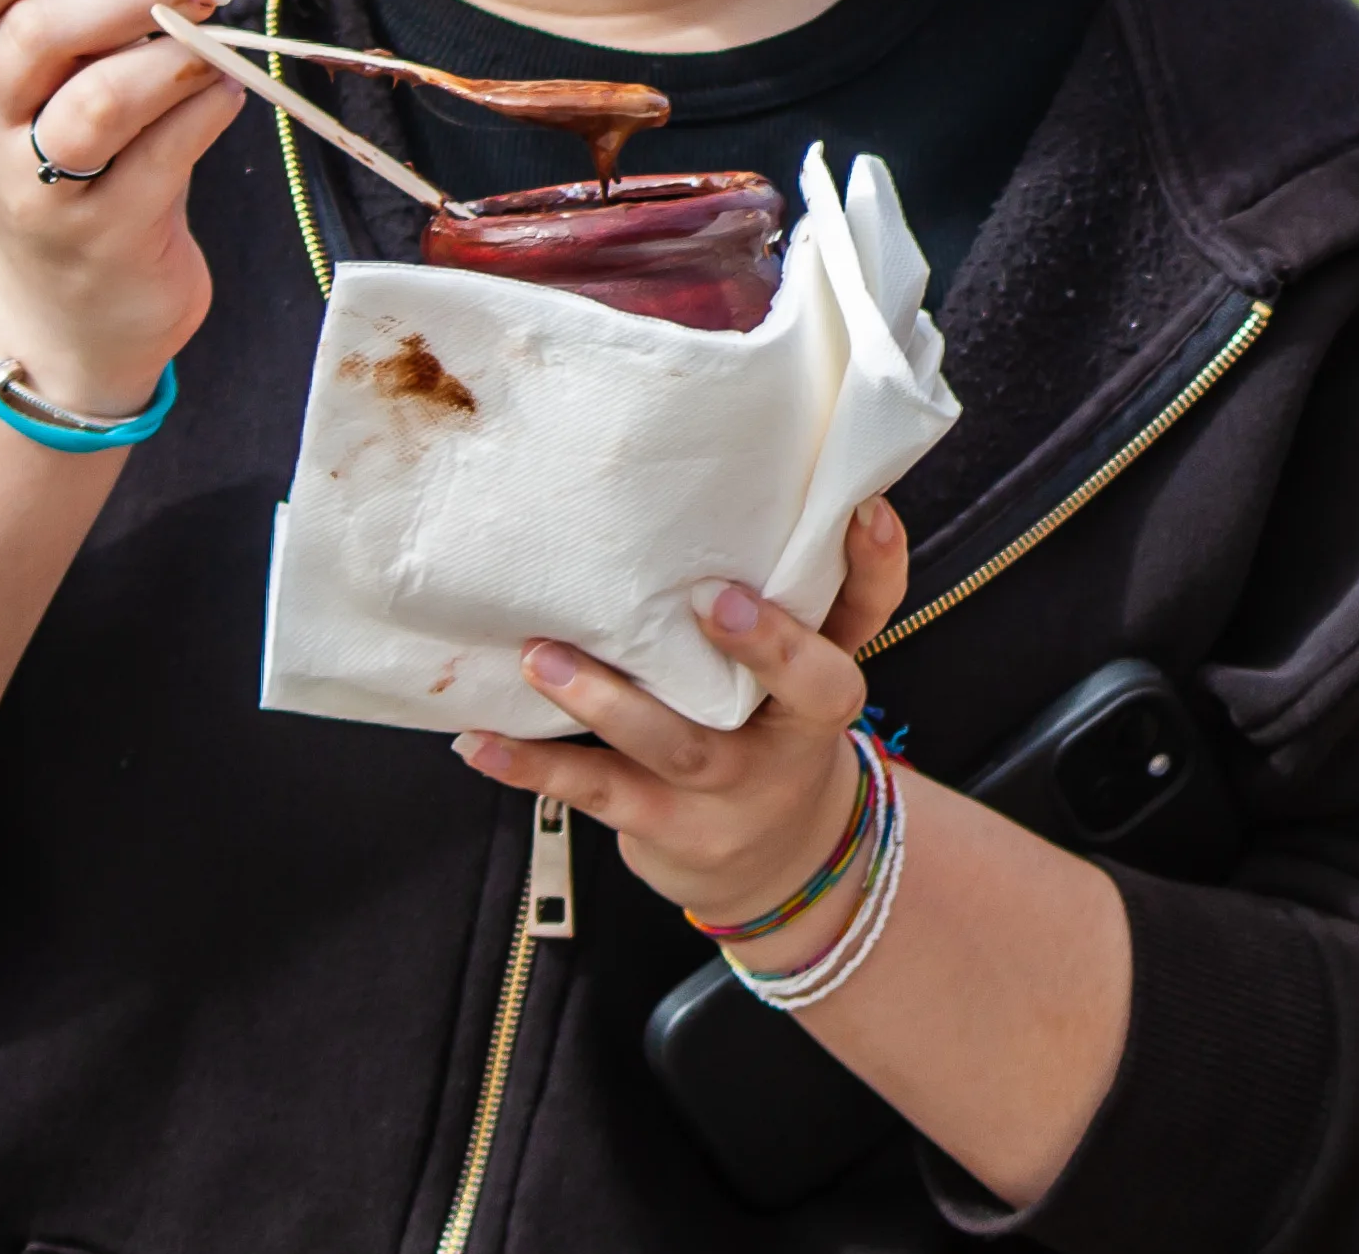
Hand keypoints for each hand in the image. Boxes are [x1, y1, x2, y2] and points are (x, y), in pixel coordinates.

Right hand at [0, 0, 240, 418]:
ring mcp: (41, 190)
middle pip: (37, 34)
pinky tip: (227, 96)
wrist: (78, 309)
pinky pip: (169, 151)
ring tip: (215, 52)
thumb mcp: (56, 91)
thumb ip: (78, 22)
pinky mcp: (108, 234)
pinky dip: (213, 108)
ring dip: (177, 58)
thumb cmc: (81, 169)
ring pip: (104, 98)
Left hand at [457, 497, 912, 950]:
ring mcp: (737, 787)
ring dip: (608, 700)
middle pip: (806, 690)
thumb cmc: (769, 732)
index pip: (870, 614)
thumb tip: (691, 494)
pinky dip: (536, 768)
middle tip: (712, 597)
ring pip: (683, 744)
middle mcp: (796, 732)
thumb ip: (768, 607)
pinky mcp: (671, 826)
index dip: (877, 564)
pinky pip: (601, 794)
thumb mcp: (791, 677)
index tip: (862, 508)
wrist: (774, 863)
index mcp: (829, 675)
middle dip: (766, 645)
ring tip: (540, 658)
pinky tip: (481, 743)